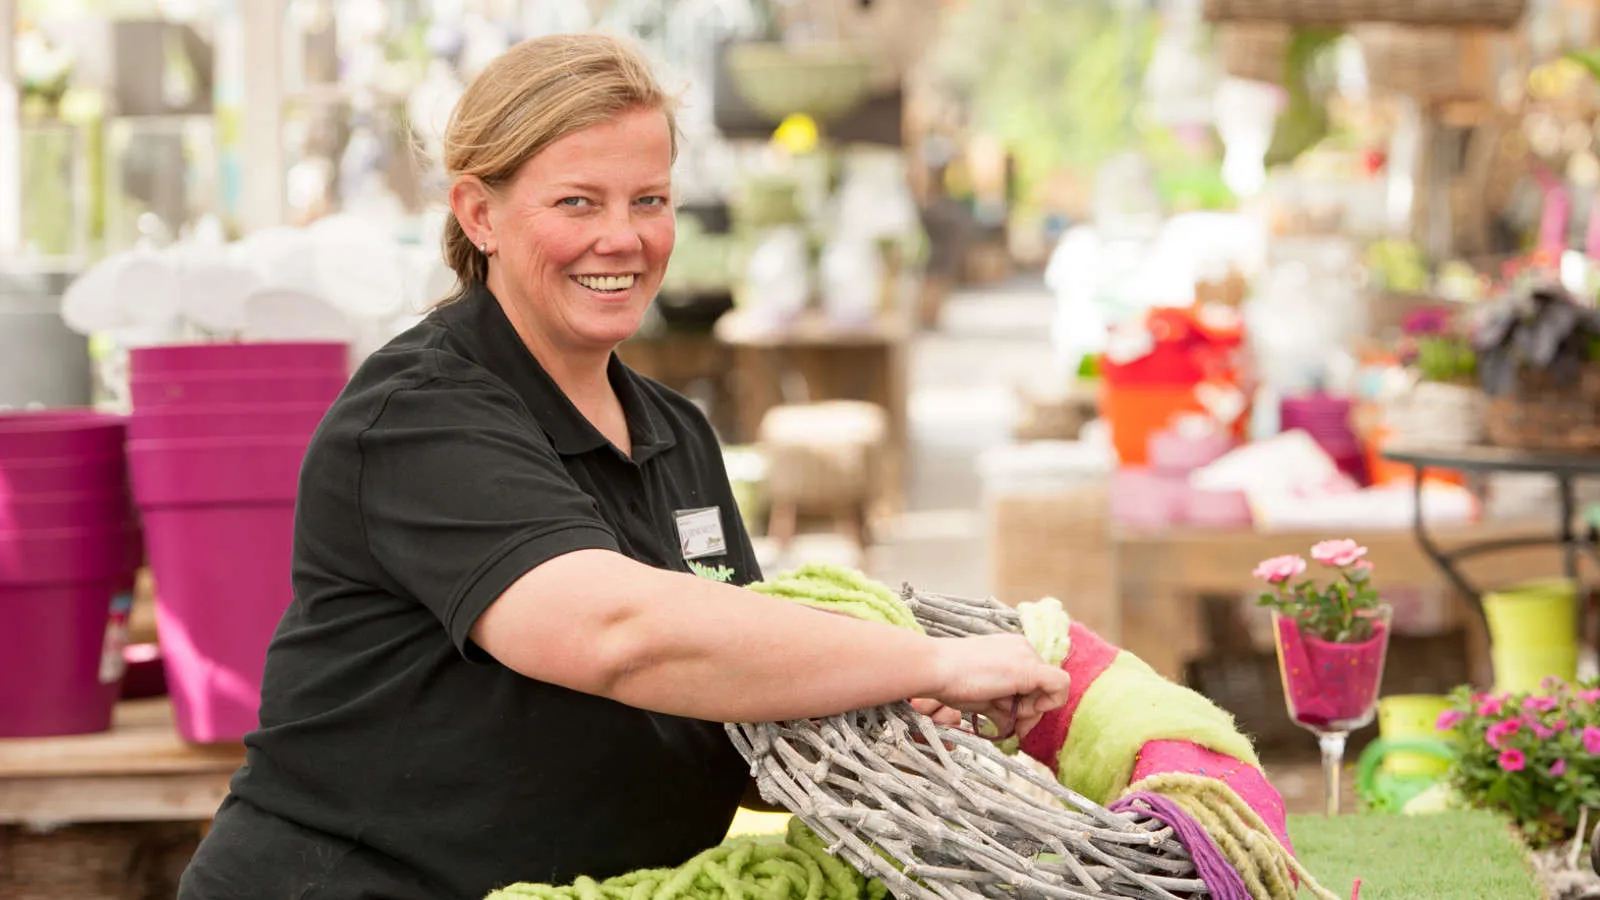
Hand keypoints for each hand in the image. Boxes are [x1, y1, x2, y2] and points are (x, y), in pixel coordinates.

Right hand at [922, 634, 1070, 738]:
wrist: (935, 669)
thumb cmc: (950, 681)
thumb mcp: (983, 697)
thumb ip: (1003, 709)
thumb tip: (1015, 728)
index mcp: (1012, 650)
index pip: (1035, 682)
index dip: (1028, 705)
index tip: (1014, 722)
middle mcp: (1023, 648)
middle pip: (1044, 688)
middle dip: (1029, 712)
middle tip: (1010, 723)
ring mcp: (1027, 655)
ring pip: (1050, 690)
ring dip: (1029, 711)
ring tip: (1002, 712)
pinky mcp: (1030, 669)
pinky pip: (1060, 686)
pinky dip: (1050, 704)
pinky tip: (1024, 711)